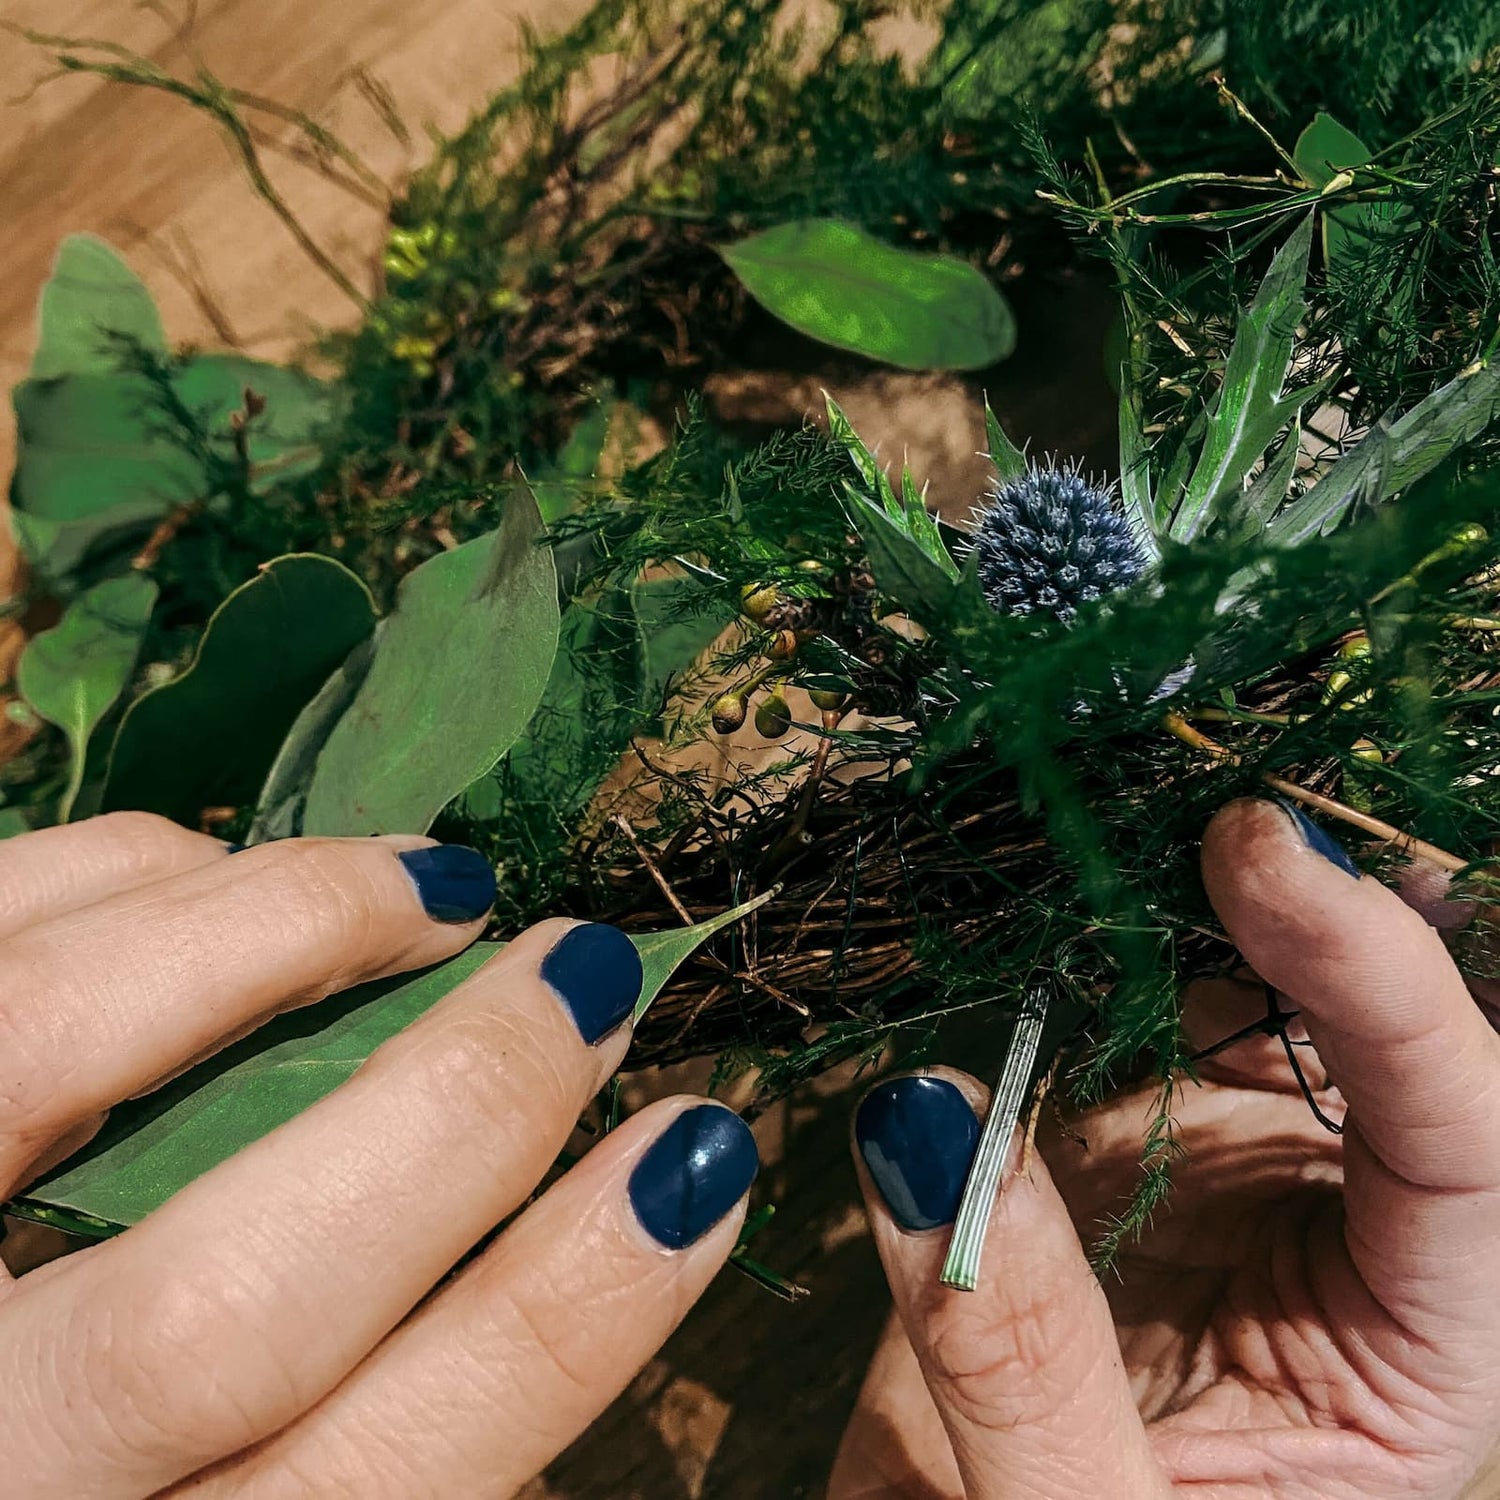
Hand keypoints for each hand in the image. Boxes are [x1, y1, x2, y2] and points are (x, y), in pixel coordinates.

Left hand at [0, 814, 756, 1497]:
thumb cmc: (113, 1445)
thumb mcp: (267, 1493)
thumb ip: (412, 1396)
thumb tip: (617, 1190)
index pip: (376, 1484)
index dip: (565, 1307)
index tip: (694, 1143)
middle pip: (216, 1315)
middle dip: (458, 1106)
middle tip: (586, 971)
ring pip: (50, 1054)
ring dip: (282, 930)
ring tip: (425, 889)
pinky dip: (126, 873)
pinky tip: (221, 876)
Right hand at [830, 797, 1499, 1499]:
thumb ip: (1015, 1349)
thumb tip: (929, 1118)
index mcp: (1423, 1362)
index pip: (1471, 1142)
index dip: (1386, 978)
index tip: (1261, 855)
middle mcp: (1345, 1238)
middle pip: (1396, 1033)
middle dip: (1326, 899)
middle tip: (1212, 787)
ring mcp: (1224, 1169)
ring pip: (1261, 990)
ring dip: (1209, 888)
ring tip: (1138, 796)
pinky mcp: (1113, 1136)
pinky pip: (1131, 1001)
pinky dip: (1102, 924)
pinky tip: (1071, 868)